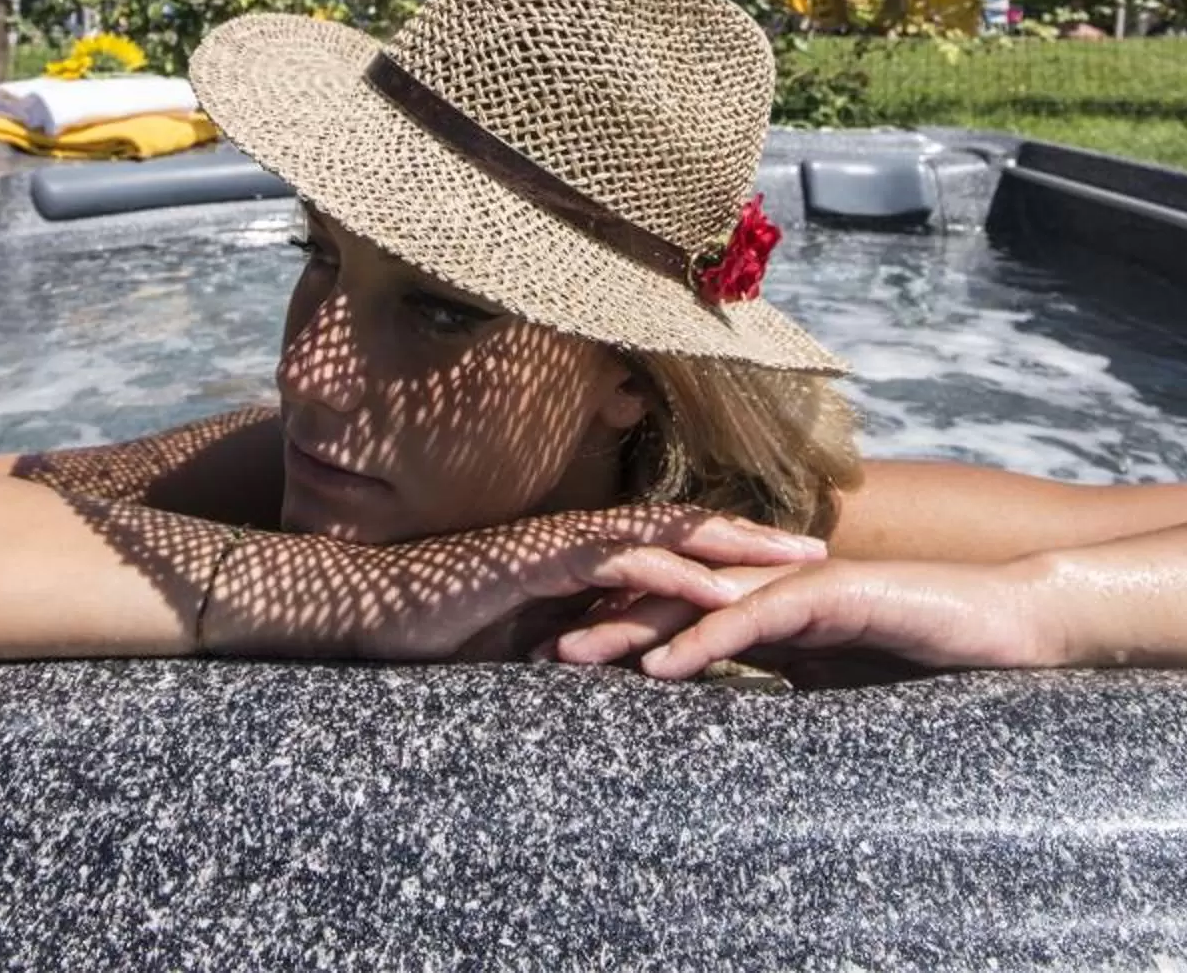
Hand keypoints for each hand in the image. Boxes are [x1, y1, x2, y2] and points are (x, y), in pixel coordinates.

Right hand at [200, 506, 826, 662]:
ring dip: (737, 544)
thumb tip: (618, 662)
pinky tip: (719, 585)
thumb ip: (571, 640)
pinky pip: (621, 561)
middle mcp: (580, 537)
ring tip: (796, 558)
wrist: (366, 610)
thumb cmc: (435, 626)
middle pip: (686, 525)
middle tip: (820, 543)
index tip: (783, 556)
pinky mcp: (542, 560)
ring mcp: (564, 543)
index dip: (727, 544)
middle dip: (755, 534)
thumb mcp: (522, 641)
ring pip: (668, 532)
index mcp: (580, 553)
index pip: (669, 540)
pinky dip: (675, 571)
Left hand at [549, 557, 1069, 680]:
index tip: (549, 657)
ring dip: (628, 630)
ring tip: (568, 658)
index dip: (611, 628)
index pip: (673, 609)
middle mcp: (772, 579)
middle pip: (665, 595)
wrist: (1011, 621)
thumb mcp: (838, 675)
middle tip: (524, 651)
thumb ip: (785, 677)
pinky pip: (758, 617)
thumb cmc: (931, 648)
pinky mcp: (834, 592)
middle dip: (594, 621)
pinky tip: (663, 668)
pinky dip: (706, 640)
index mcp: (766, 599)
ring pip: (696, 599)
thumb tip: (735, 711)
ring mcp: (799, 579)